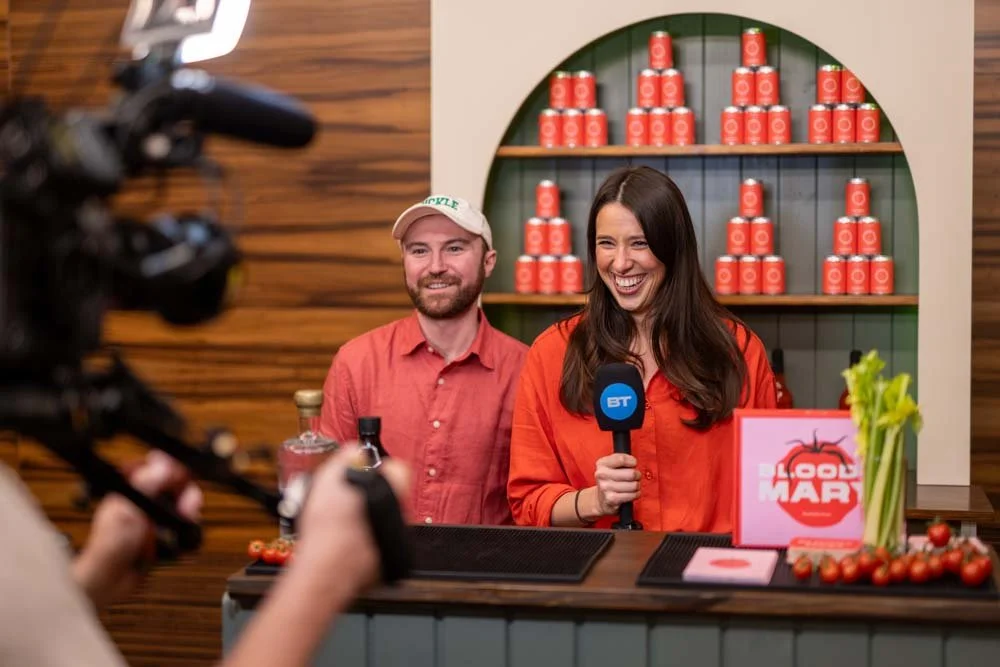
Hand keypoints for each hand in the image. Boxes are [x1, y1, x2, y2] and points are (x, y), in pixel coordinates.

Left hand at [72, 450, 202, 608]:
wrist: (110, 582)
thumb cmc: (109, 546)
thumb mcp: (128, 510)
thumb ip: (146, 485)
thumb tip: (161, 462)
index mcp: (131, 489)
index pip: (158, 469)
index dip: (174, 471)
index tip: (183, 478)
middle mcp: (144, 502)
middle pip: (175, 488)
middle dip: (186, 495)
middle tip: (189, 505)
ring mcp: (154, 520)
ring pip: (182, 508)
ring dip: (189, 514)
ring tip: (188, 521)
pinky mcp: (163, 537)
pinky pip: (183, 530)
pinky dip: (187, 534)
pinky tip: (185, 539)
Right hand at [291, 444, 409, 595]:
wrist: (323, 571)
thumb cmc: (328, 529)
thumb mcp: (330, 478)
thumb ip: (348, 457)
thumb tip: (355, 451)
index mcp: (393, 492)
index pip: (399, 469)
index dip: (380, 467)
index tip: (366, 471)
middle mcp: (400, 517)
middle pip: (390, 496)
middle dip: (371, 494)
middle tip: (347, 497)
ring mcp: (396, 542)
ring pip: (384, 521)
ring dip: (367, 519)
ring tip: (341, 521)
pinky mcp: (386, 564)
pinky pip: (377, 545)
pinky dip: (364, 543)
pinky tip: (344, 541)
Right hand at [593, 453, 640, 516]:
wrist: (601, 498)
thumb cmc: (610, 479)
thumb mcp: (611, 465)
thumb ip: (621, 458)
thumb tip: (633, 462)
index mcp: (602, 463)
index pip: (622, 459)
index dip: (632, 462)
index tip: (633, 464)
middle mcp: (602, 475)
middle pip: (631, 473)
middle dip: (637, 475)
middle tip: (636, 476)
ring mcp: (606, 487)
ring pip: (634, 485)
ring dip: (637, 485)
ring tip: (632, 485)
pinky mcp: (611, 499)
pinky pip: (633, 495)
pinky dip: (636, 494)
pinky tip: (631, 493)